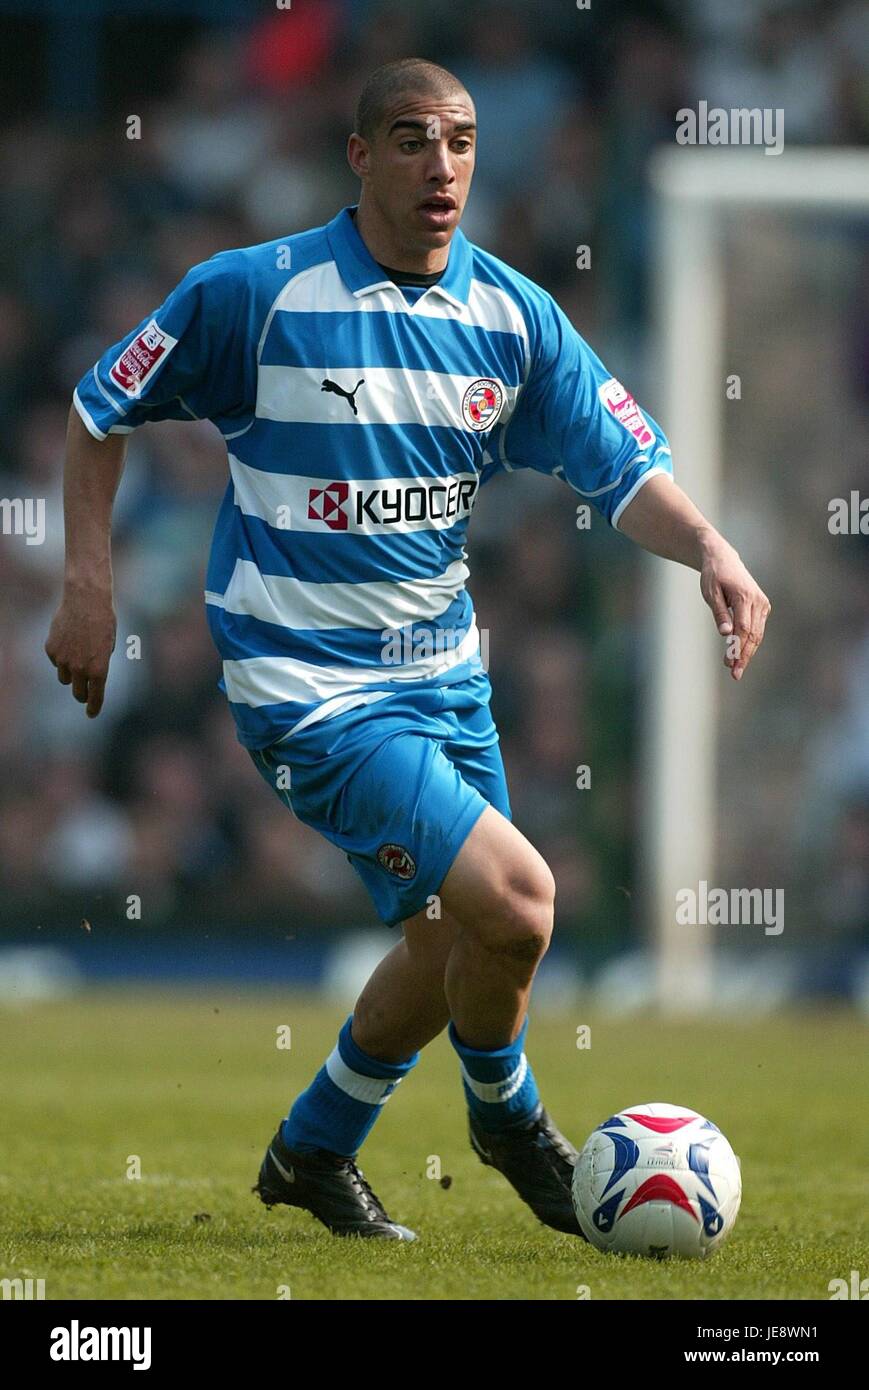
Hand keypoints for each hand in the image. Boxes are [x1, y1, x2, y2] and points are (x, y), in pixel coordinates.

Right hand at [45, 583, 116, 716]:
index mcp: (98, 670)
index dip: (94, 708)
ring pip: (64, 678)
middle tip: (85, 692)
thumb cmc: (104, 621)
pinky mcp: (51, 650)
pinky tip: (69, 643)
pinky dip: (62, 658)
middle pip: (78, 693)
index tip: (91, 714)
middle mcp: (79, 669)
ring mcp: (63, 660)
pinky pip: (56, 662)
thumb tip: (92, 676)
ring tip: (78, 659)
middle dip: (82, 695)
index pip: (95, 697)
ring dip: (71, 674)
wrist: (86, 600)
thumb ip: (100, 663)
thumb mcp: (109, 645)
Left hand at [699, 540, 770, 680]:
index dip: (737, 648)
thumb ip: (719, 613)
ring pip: (758, 634)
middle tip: (735, 675)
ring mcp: (763, 604)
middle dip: (744, 656)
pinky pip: (757, 629)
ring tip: (736, 669)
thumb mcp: (710, 593)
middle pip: (753, 635)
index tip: (730, 664)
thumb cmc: (714, 576)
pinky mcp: (763, 607)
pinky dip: (750, 643)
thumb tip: (726, 633)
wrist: (723, 559)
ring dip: (748, 652)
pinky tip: (740, 655)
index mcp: (745, 597)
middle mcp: (758, 601)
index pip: (743, 629)